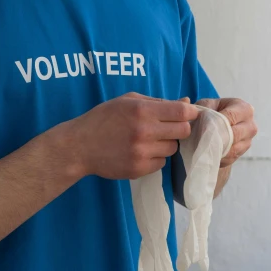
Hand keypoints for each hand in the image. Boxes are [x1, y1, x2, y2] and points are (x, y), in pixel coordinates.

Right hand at [68, 92, 199, 179]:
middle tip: (169, 127)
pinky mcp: (139, 170)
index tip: (189, 114)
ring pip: (173, 148)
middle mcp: (145, 132)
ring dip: (166, 143)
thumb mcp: (128, 101)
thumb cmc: (103, 118)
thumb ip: (158, 101)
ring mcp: (142, 153)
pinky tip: (141, 151)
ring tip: (150, 139)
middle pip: (183, 131)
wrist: (80, 146)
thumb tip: (187, 102)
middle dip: (180, 128)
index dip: (190, 112)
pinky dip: (156, 157)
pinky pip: (161, 163)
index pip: (182, 112)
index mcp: (142, 110)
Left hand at [193, 97, 257, 166]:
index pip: (231, 117)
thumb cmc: (210, 112)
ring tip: (202, 146)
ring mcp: (248, 141)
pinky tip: (208, 153)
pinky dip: (218, 156)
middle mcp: (250, 125)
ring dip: (217, 149)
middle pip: (235, 135)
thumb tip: (188, 107)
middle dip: (216, 137)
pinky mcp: (242, 153)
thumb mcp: (204, 106)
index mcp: (243, 108)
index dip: (216, 122)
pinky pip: (230, 158)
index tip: (202, 127)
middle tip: (201, 139)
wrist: (217, 126)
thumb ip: (197, 107)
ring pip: (233, 149)